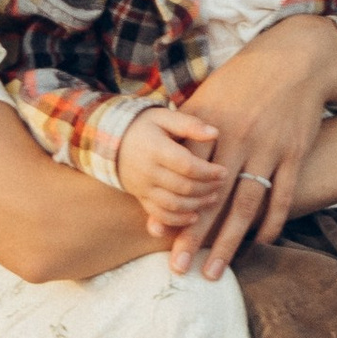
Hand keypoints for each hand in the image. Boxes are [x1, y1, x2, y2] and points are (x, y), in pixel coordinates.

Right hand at [118, 105, 227, 236]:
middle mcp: (147, 171)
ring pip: (174, 204)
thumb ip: (190, 124)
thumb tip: (215, 132)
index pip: (186, 165)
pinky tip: (195, 216)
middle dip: (207, 188)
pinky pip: (160, 215)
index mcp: (155, 148)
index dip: (208, 171)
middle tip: (221, 183)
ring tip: (213, 196)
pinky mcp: (141, 198)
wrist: (113, 140)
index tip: (224, 171)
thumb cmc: (146, 126)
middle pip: (183, 187)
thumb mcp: (165, 117)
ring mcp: (143, 187)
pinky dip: (179, 220)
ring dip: (197, 204)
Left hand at [162, 12, 336, 280]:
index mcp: (211, 127)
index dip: (174, 209)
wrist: (294, 60)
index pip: (187, 178)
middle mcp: (238, 140)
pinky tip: (262, 242)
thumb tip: (162, 163)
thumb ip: (187, 131)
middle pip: (213, 199)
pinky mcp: (295, 153)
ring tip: (215, 271)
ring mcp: (269, 148)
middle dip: (195, 237)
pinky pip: (283, 195)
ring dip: (230, 242)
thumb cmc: (243, 80)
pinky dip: (272, 221)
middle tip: (180, 269)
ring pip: (247, 204)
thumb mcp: (209, 96)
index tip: (160, 239)